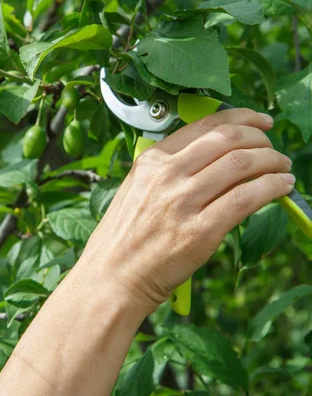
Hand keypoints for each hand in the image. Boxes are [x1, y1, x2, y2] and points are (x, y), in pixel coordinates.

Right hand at [82, 108, 294, 313]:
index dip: (242, 118)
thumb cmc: (125, 237)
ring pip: (242, 164)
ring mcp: (183, 202)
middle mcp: (167, 174)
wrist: (112, 277)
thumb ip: (171, 168)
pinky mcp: (200, 231)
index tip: (260, 122)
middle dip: (260, 139)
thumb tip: (217, 157)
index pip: (205, 125)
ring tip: (283, 168)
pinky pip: (246, 198)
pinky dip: (271, 188)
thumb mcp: (138, 188)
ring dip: (272, 162)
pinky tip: (282, 188)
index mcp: (152, 160)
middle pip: (228, 140)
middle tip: (273, 149)